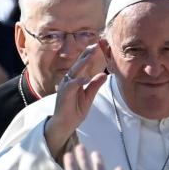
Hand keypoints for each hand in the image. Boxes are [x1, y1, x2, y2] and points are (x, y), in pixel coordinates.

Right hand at [43, 44, 107, 159]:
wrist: (65, 125)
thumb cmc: (74, 111)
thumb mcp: (88, 97)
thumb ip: (94, 86)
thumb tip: (104, 75)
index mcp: (74, 80)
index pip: (82, 65)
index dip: (88, 55)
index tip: (97, 46)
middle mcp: (68, 81)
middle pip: (78, 65)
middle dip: (86, 54)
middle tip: (94, 45)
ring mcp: (65, 87)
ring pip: (74, 72)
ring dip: (82, 63)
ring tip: (91, 55)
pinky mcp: (64, 94)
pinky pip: (71, 85)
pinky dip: (79, 81)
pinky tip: (86, 78)